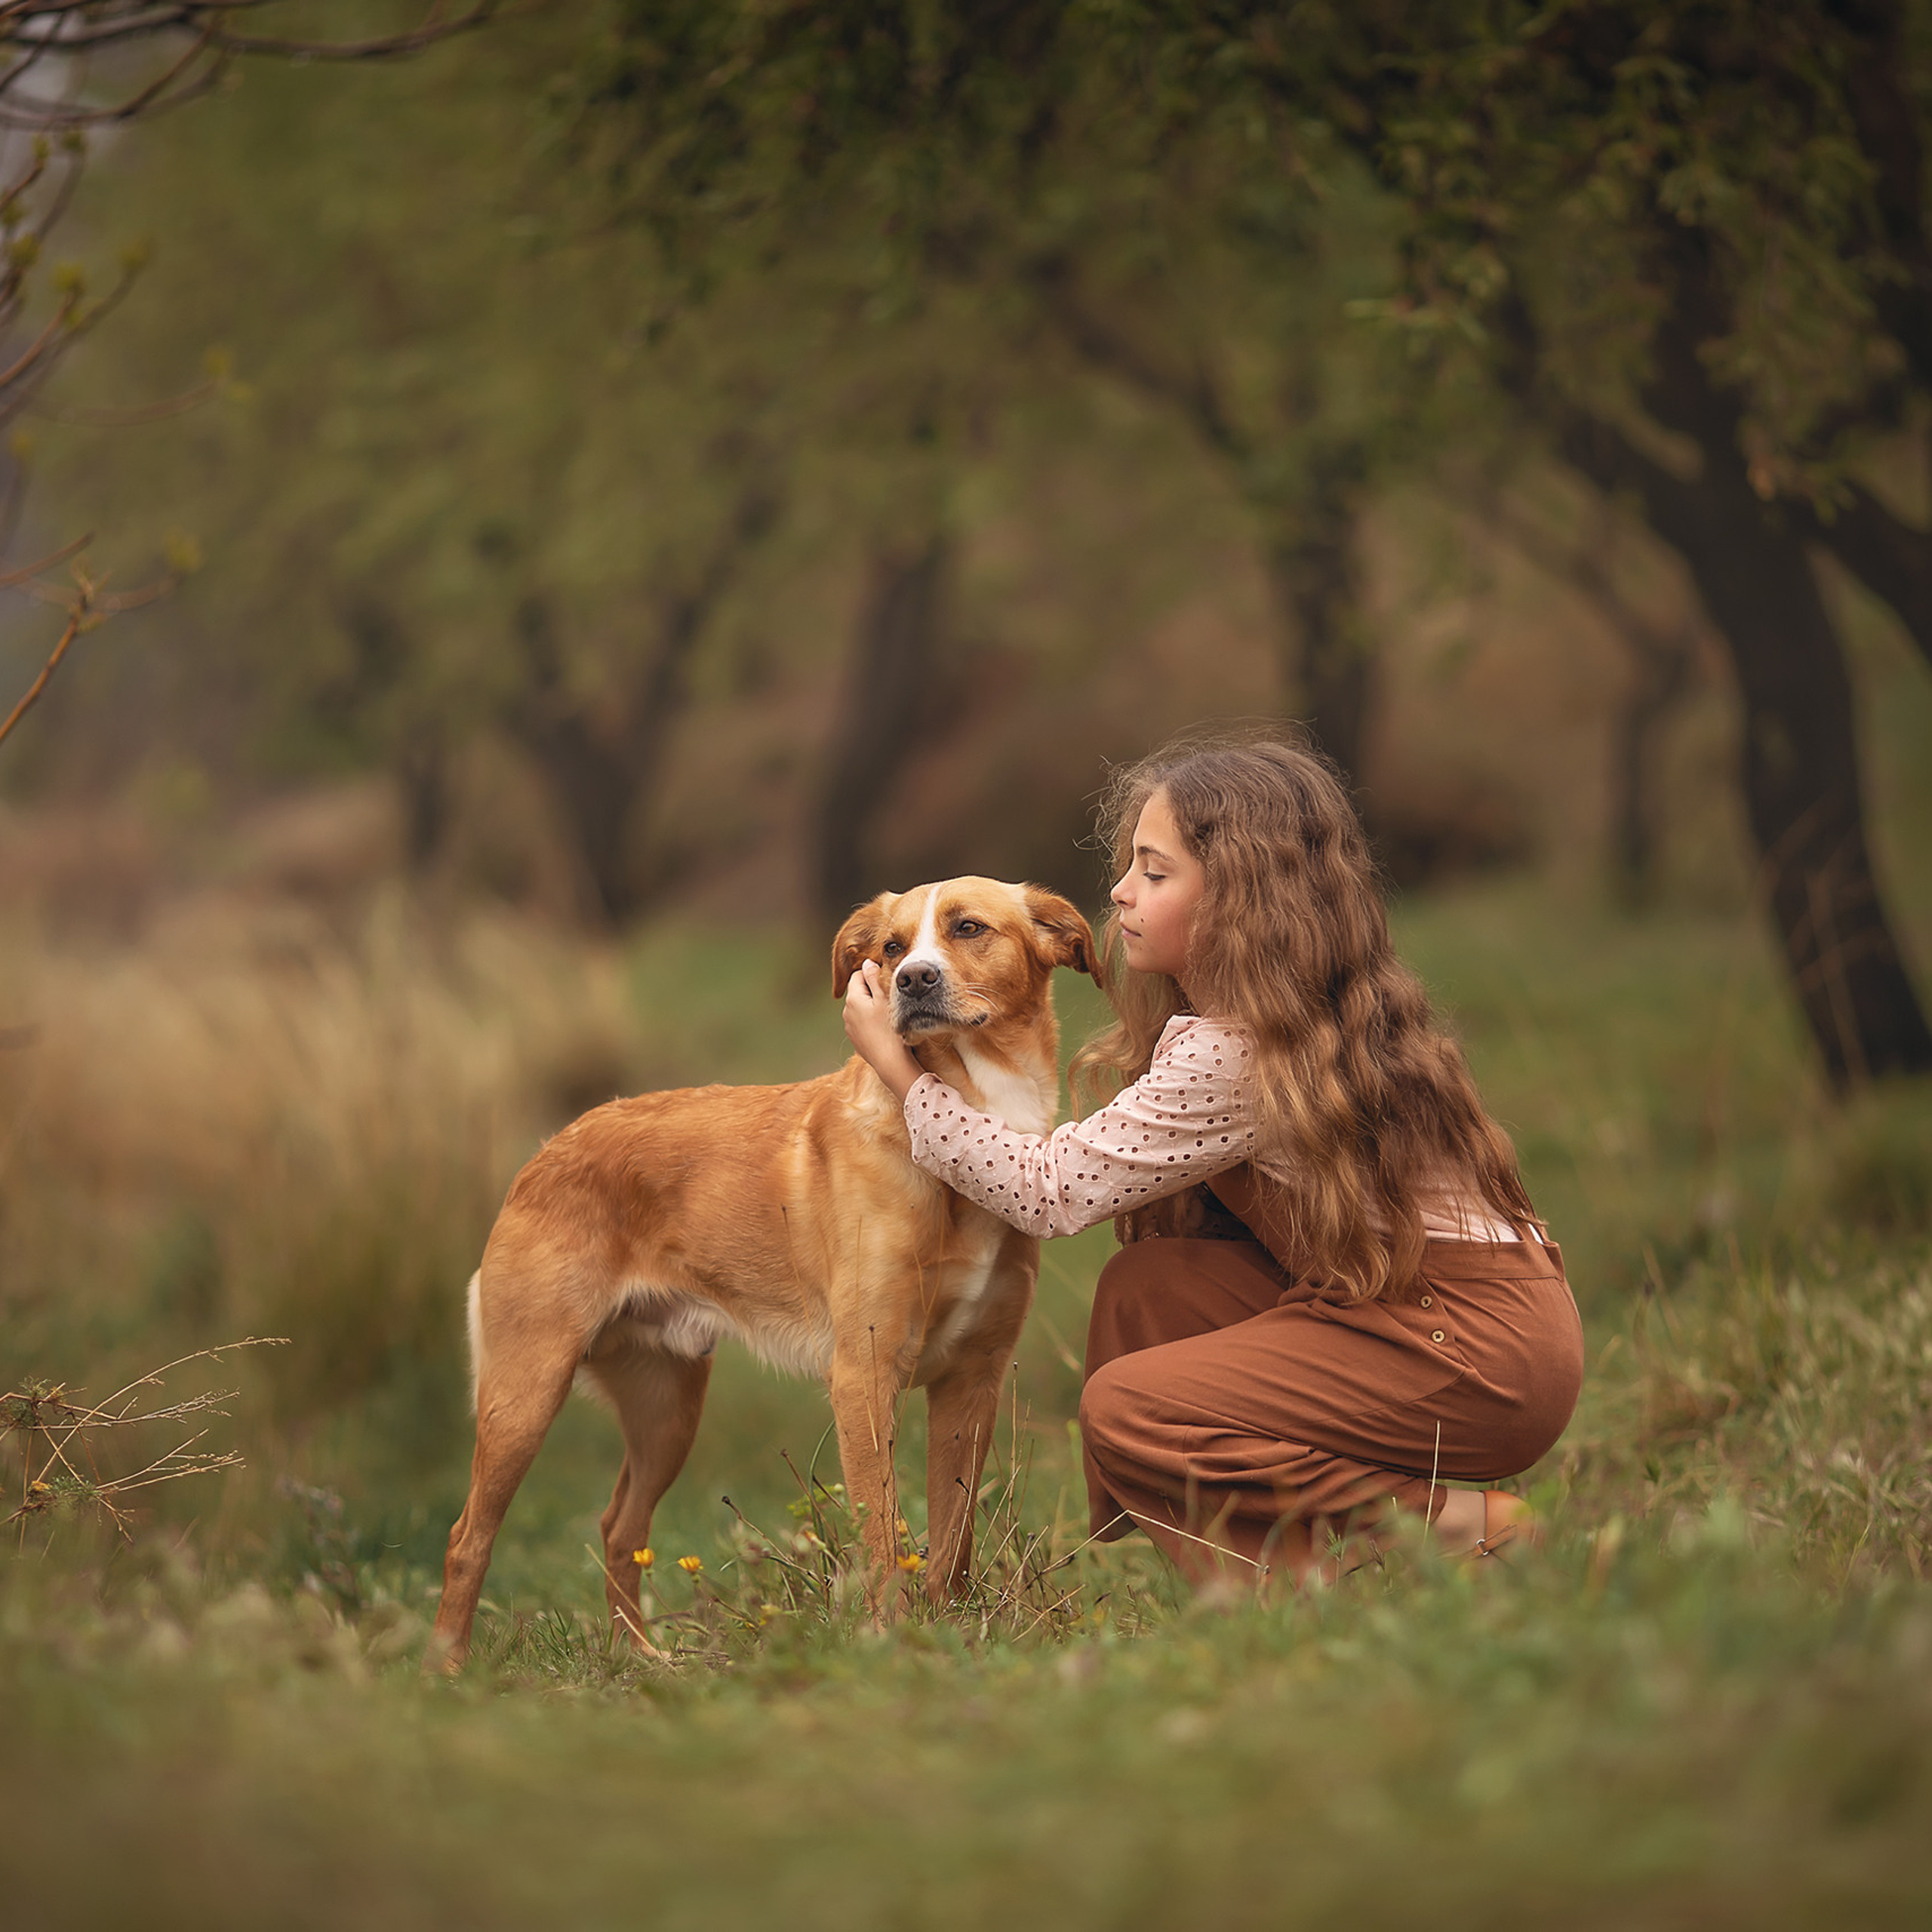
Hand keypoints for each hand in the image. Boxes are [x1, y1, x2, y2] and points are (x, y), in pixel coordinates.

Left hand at [842, 959, 923, 1101]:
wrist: (890, 1062)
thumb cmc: (890, 1029)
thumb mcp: (885, 998)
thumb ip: (874, 977)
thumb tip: (867, 963)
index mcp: (853, 999)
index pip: (857, 975)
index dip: (872, 974)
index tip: (887, 981)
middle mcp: (846, 1012)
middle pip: (858, 992)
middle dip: (872, 991)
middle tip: (890, 997)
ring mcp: (850, 1027)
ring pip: (860, 1008)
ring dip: (871, 1007)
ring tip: (888, 1014)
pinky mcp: (856, 1040)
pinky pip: (862, 1023)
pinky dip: (871, 1022)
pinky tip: (884, 1029)